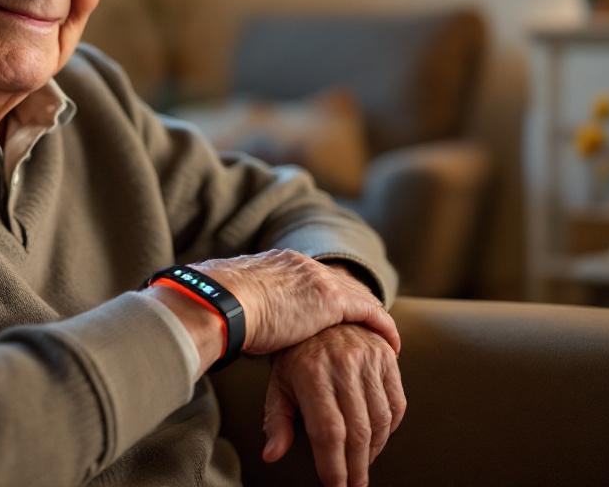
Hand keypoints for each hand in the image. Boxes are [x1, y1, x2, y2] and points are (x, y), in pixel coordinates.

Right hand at [190, 249, 399, 355]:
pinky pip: (370, 313)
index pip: (310, 277)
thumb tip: (226, 317)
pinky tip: (392, 345)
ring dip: (371, 317)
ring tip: (383, 337)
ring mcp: (319, 280)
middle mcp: (302, 265)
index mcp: (277, 263)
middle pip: (339, 282)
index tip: (331, 310)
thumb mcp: (231, 301)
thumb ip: (239, 305)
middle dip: (354, 301)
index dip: (325, 294)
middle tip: (368, 322)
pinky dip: (383, 328)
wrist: (221, 302)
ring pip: (358, 296)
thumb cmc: (216, 307)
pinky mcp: (332, 300)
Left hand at [261, 324, 405, 486]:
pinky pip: (397, 402)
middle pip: (358, 430)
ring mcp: (368, 358)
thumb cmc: (295, 354)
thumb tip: (272, 455)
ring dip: (375, 451)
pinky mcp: (386, 357)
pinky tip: (378, 438)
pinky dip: (391, 427)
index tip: (335, 486)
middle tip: (354, 484)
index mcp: (311, 373)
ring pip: (381, 420)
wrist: (319, 312)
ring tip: (363, 464)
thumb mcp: (279, 383)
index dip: (334, 464)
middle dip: (357, 467)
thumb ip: (276, 420)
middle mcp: (342, 364)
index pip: (328, 431)